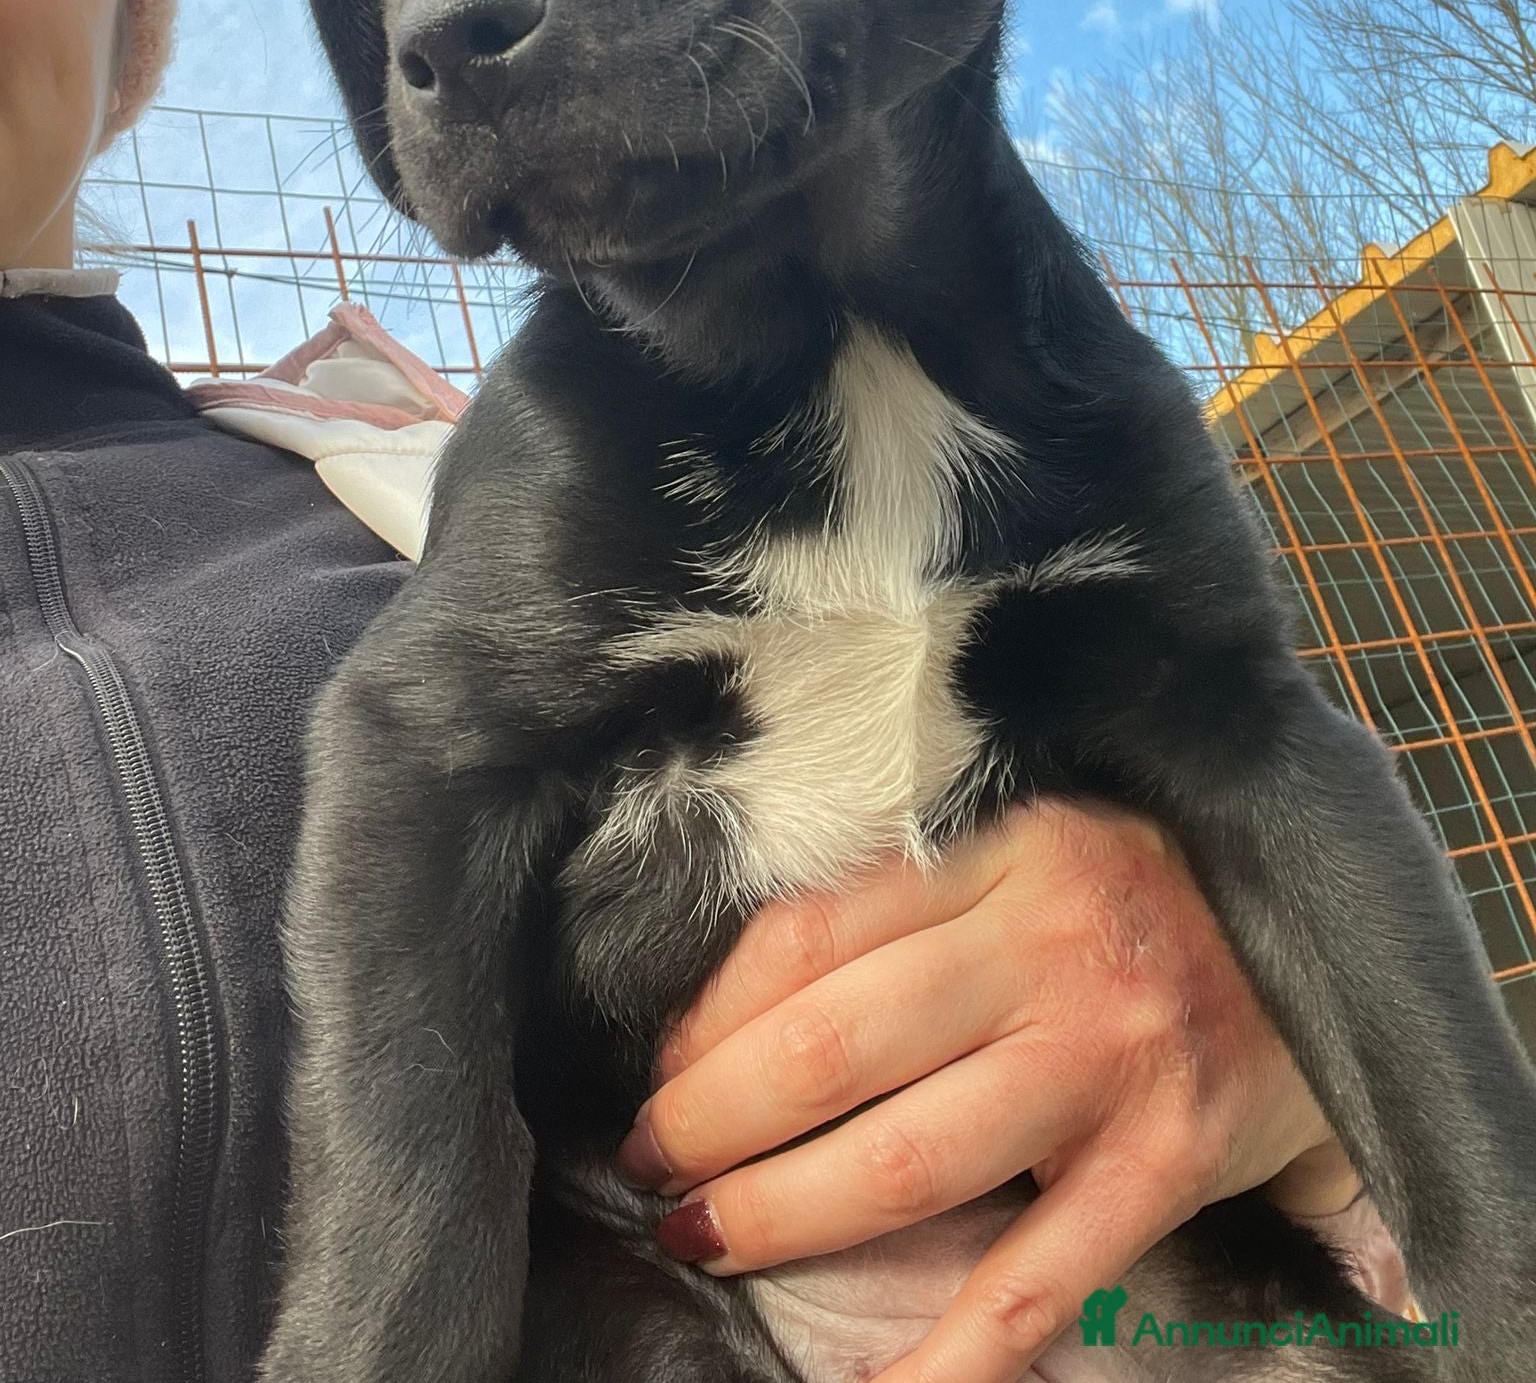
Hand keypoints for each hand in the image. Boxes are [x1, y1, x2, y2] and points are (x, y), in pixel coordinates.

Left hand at [615, 797, 1358, 1381]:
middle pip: (834, 1047)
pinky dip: (948, 1353)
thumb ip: (909, 903)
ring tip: (708, 1235)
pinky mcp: (1162, 1166)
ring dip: (782, 1212)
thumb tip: (738, 1003)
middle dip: (714, 1120)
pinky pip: (1033, 1281)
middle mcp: (1052, 950)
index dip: (712, 1014)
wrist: (1321, 947)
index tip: (664, 1067)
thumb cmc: (1137, 899)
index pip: (813, 935)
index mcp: (1006, 858)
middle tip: (655, 1162)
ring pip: (906, 1161)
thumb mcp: (1028, 855)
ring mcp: (1110, 1064)